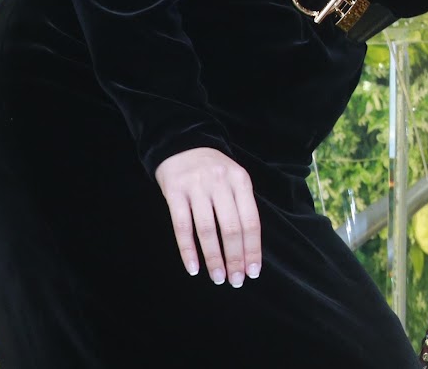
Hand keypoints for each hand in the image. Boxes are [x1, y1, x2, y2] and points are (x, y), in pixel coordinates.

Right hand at [155, 146, 262, 286]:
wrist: (183, 145)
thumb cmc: (214, 170)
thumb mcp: (234, 180)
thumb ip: (241, 206)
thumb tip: (248, 246)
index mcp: (241, 181)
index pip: (251, 221)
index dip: (253, 248)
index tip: (253, 272)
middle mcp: (221, 183)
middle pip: (231, 228)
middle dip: (235, 257)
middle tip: (235, 281)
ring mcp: (197, 187)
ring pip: (207, 230)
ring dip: (213, 258)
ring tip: (218, 278)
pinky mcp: (174, 192)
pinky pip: (181, 227)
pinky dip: (188, 250)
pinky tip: (193, 268)